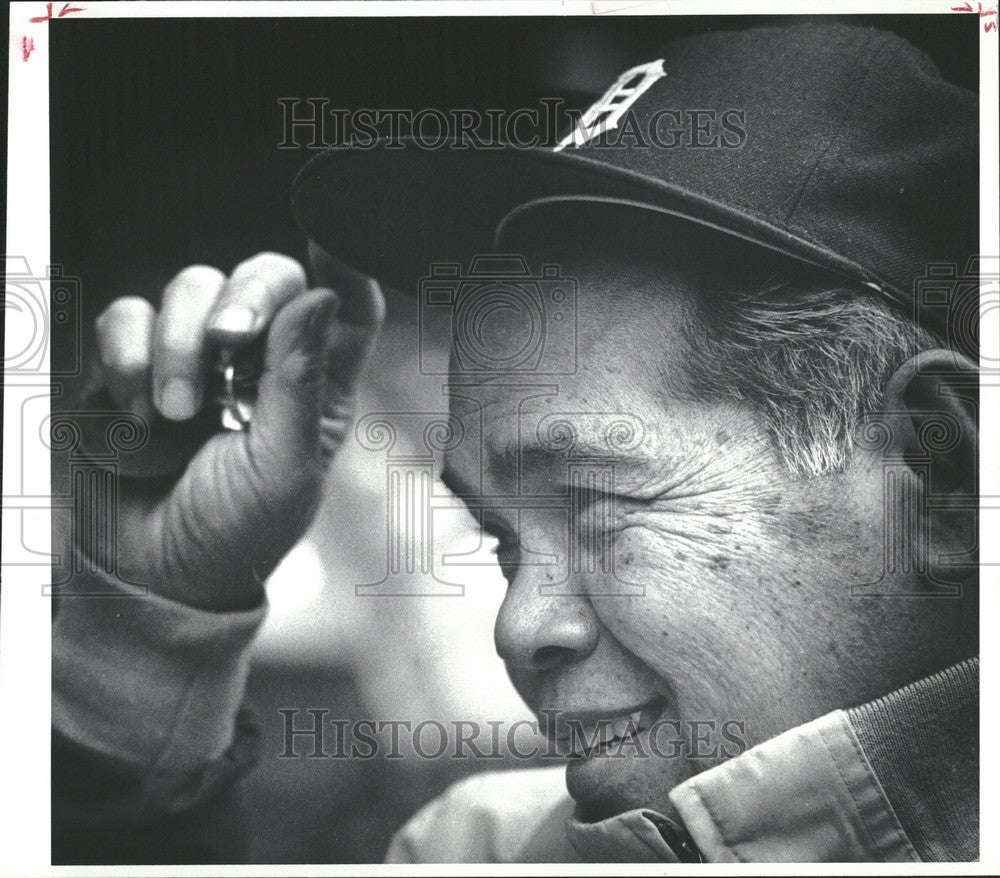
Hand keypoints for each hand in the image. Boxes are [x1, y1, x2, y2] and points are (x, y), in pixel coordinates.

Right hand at [85, 246, 383, 610]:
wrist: (151, 574)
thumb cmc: (234, 533)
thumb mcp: (283, 470)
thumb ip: (299, 383)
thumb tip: (321, 297)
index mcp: (316, 385)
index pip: (347, 309)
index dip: (347, 264)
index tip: (330, 232)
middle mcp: (262, 360)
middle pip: (265, 276)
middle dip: (242, 299)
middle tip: (225, 344)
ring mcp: (198, 357)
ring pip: (189, 287)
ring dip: (177, 346)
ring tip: (174, 413)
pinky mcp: (135, 363)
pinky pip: (126, 318)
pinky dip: (126, 357)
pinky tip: (137, 413)